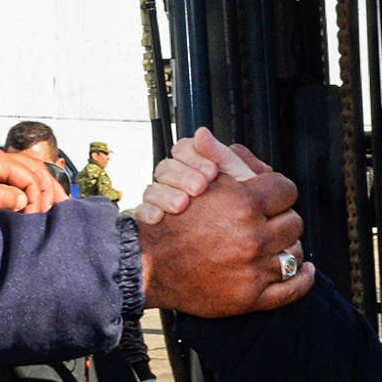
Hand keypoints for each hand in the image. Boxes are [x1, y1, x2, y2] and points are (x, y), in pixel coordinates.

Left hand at [0, 150, 65, 213]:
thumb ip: (1, 196)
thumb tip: (25, 200)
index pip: (30, 177)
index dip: (37, 198)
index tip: (34, 217)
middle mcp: (2, 159)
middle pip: (37, 170)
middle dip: (50, 190)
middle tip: (61, 210)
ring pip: (33, 172)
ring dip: (47, 187)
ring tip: (62, 203)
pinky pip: (23, 176)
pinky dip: (36, 186)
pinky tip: (43, 196)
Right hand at [134, 127, 262, 225]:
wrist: (238, 248)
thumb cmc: (241, 213)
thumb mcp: (239, 182)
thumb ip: (222, 156)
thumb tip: (201, 133)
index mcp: (196, 166)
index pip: (183, 149)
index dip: (194, 157)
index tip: (211, 172)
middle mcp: (177, 181)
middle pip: (166, 167)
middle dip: (183, 176)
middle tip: (200, 188)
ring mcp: (163, 200)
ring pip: (152, 188)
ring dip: (166, 194)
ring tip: (182, 205)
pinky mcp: (152, 219)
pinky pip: (140, 211)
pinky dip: (148, 212)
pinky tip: (160, 218)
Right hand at [138, 158, 312, 317]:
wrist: (147, 266)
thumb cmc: (169, 223)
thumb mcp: (191, 182)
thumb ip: (212, 160)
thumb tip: (207, 133)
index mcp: (243, 204)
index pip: (285, 190)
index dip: (278, 189)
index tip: (272, 194)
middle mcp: (253, 237)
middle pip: (292, 221)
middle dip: (282, 218)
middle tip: (271, 219)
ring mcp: (254, 270)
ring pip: (294, 252)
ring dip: (287, 245)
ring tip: (278, 242)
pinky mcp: (251, 297)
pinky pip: (292, 289)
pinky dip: (303, 278)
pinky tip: (304, 270)